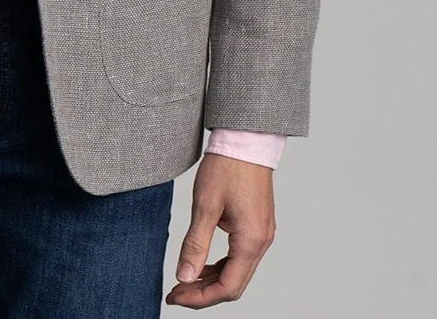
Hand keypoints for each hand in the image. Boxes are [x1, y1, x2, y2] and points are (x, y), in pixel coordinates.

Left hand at [166, 152, 275, 306]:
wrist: (246, 138)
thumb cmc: (227, 166)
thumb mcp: (205, 205)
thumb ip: (195, 244)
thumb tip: (184, 276)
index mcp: (251, 240)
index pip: (228, 287)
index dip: (200, 298)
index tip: (175, 295)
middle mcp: (262, 241)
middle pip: (234, 284)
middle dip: (204, 292)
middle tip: (176, 292)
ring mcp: (262, 233)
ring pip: (238, 271)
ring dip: (212, 279)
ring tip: (185, 279)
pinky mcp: (257, 225)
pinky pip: (240, 256)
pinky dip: (221, 264)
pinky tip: (202, 263)